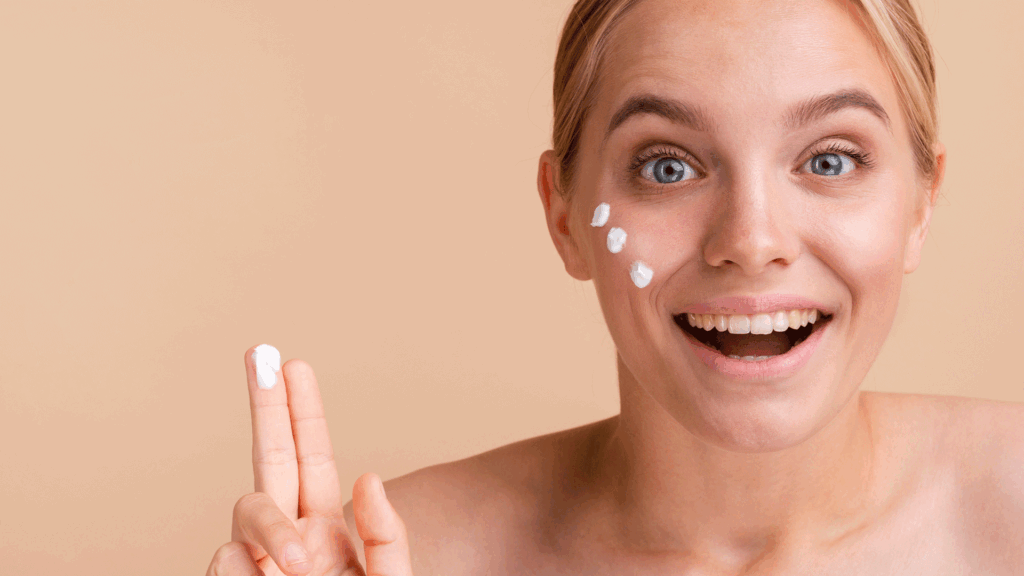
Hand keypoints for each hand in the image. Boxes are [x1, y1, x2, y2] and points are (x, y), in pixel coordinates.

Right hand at [206, 345, 413, 575]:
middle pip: (270, 458)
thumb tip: (368, 477)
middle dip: (266, 405)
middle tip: (259, 352)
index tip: (296, 365)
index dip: (303, 413)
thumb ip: (386, 538)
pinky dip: (244, 575)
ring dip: (272, 531)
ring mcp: (254, 563)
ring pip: (246, 511)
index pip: (310, 459)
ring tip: (299, 569)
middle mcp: (286, 539)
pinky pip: (226, 561)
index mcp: (324, 532)